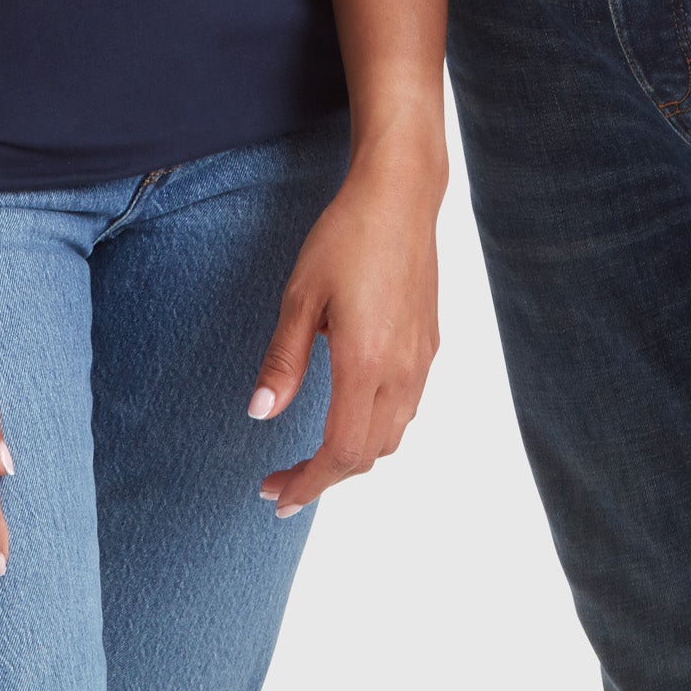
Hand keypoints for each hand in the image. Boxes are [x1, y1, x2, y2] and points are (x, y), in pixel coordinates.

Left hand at [247, 149, 440, 518]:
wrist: (400, 194)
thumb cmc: (346, 236)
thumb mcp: (301, 295)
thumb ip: (284, 360)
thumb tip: (261, 413)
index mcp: (366, 363)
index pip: (342, 452)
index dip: (308, 483)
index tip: (276, 496)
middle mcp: (401, 370)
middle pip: (368, 454)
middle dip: (325, 476)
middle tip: (282, 480)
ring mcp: (421, 359)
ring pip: (391, 434)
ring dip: (352, 455)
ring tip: (313, 453)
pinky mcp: (429, 343)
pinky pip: (406, 406)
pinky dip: (376, 427)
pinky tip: (350, 409)